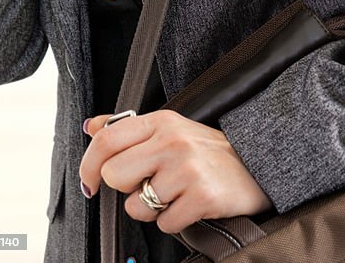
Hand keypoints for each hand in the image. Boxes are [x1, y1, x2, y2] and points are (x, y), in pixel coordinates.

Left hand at [80, 110, 271, 234]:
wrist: (257, 164)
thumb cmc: (207, 151)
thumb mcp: (169, 128)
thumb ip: (128, 127)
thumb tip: (91, 126)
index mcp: (161, 121)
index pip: (107, 139)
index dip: (88, 165)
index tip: (88, 184)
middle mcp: (172, 140)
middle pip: (114, 175)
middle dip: (126, 189)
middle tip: (148, 185)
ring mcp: (187, 168)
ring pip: (137, 205)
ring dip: (152, 209)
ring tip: (175, 193)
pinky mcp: (201, 196)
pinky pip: (164, 224)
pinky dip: (174, 221)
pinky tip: (189, 204)